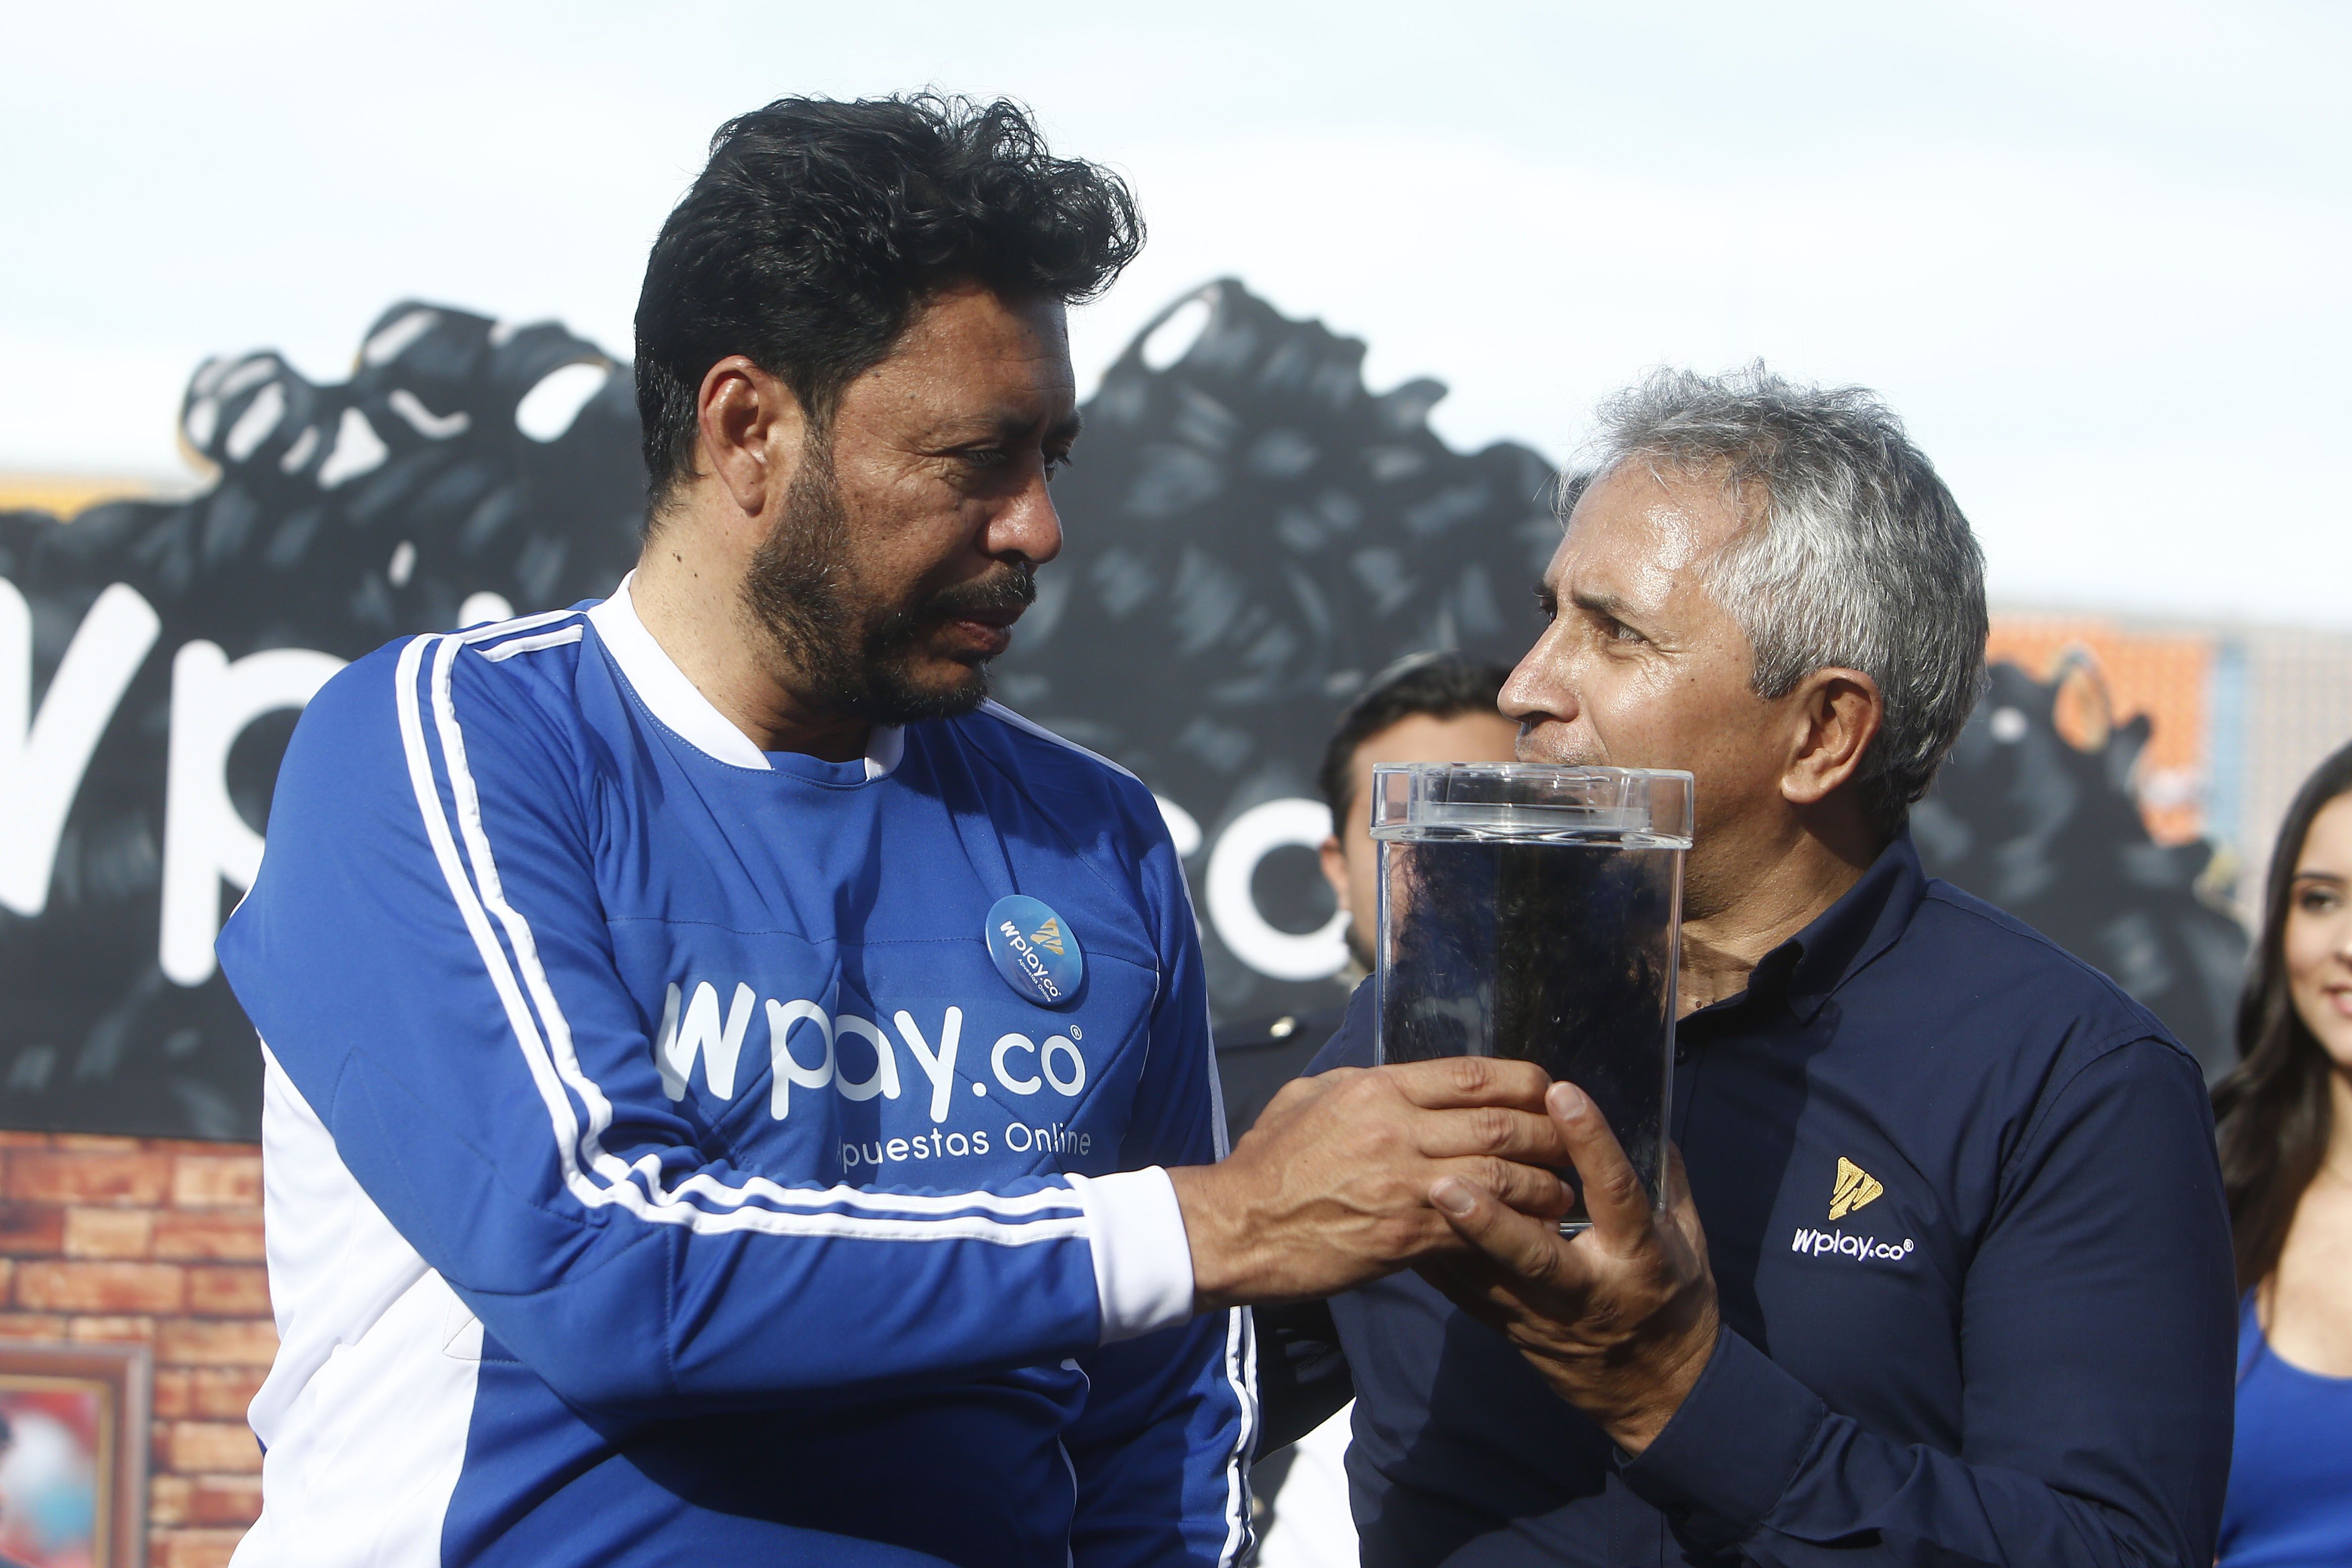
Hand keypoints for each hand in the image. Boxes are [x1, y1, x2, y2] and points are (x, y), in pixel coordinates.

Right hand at [1168, 1058, 1576, 1310]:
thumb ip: (1360, 1086)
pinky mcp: (1403, 1235)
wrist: (1235, 1227)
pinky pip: (1479, 1228)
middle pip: (1498, 1123)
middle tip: (1570, 1146)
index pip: (1471, 1074)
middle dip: (1547, 1135)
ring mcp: (1402, 1182)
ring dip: (1542, 1186)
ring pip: (1500, 1176)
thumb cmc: (1266, 1164)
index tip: (1547, 1094)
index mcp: (1376, 1089)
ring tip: (1564, 1194)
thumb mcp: (1307, 1099)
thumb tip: (1394, 1079)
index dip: (1523, 1084)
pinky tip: (1534, 1235)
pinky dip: (1514, 1230)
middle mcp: (1396, 1128)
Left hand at [1417, 1080, 1719, 1454]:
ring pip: (1487, 1279)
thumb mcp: (1687, 1240)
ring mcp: (1544, 1316)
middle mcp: (1587, 1290)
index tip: (1562, 1094)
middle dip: (1489, 1222)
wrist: (1653, 1388)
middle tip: (1446, 1182)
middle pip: (1534, 1255)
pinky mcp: (1512, 1329)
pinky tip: (1405, 1223)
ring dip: (1447, 1238)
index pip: (1616, 1194)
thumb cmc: (1674, 1297)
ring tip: (1412, 1194)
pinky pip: (1466, 1293)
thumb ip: (1664, 1180)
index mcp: (1641, 1259)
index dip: (1591, 1143)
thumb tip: (1642, 1116)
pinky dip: (1435, 1258)